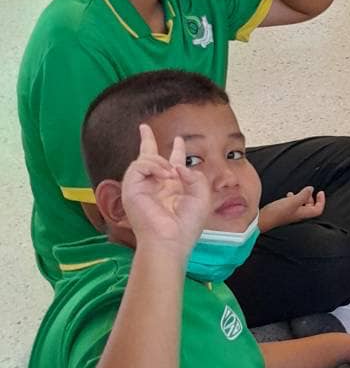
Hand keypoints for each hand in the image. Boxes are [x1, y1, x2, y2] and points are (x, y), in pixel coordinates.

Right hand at [121, 123, 209, 254]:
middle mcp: (154, 186)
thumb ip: (194, 175)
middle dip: (146, 140)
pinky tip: (165, 175)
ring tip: (172, 173)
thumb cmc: (186, 225)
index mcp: (171, 189)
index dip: (176, 151)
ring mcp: (140, 187)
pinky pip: (139, 164)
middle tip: (144, 127)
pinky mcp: (131, 188)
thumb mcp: (201, 195)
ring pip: (145, 159)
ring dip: (161, 161)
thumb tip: (177, 165)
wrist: (170, 240)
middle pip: (148, 157)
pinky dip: (154, 165)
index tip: (179, 140)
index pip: (171, 165)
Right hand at [259, 186, 325, 232]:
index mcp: (303, 214)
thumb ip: (303, 195)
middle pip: (311, 207)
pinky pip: (293, 205)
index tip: (320, 192)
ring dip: (302, 198)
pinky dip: (293, 199)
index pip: (318, 210)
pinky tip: (288, 195)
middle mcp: (299, 215)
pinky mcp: (285, 212)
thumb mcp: (292, 201)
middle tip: (308, 191)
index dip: (321, 201)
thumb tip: (311, 189)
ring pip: (302, 205)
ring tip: (296, 192)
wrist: (262, 220)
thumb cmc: (277, 212)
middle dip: (311, 198)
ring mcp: (291, 214)